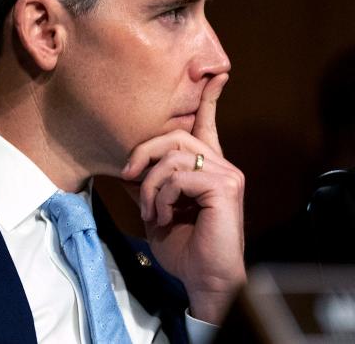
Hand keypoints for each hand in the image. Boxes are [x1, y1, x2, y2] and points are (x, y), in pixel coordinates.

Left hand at [119, 73, 244, 323]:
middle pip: (175, 136)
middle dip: (143, 153)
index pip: (208, 125)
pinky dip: (162, 197)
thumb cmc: (185, 250)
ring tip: (151, 211)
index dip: (210, 99)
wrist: (204, 281)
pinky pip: (179, 176)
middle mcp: (222, 166)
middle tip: (127, 176)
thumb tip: (129, 167)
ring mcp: (226, 175)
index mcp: (208, 169)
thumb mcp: (158, 210)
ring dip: (150, 186)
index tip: (215, 74)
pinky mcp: (224, 187)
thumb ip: (149, 184)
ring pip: (172, 157)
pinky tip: (165, 217)